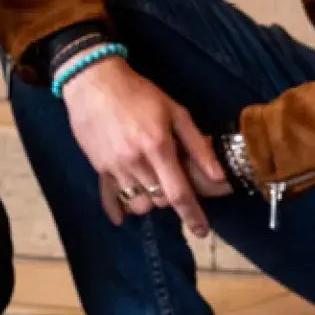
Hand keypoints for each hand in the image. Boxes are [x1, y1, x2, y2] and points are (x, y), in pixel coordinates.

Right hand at [61, 55, 223, 236]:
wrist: (96, 83)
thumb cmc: (141, 94)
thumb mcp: (176, 112)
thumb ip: (197, 145)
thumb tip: (217, 174)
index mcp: (158, 147)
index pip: (179, 192)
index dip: (192, 215)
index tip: (202, 231)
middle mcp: (135, 163)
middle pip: (159, 201)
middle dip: (172, 198)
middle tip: (176, 180)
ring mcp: (114, 168)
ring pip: (137, 205)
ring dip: (150, 202)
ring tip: (155, 184)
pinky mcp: (98, 168)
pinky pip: (109, 199)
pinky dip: (119, 209)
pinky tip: (123, 217)